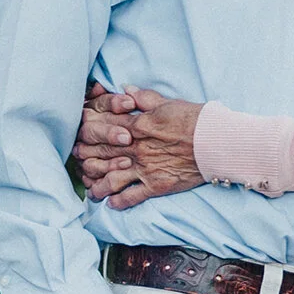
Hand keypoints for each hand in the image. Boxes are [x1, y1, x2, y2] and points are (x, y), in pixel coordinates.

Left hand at [77, 83, 204, 204]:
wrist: (216, 142)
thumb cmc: (194, 119)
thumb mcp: (167, 103)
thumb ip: (143, 98)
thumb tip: (124, 90)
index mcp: (136, 127)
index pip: (103, 130)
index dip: (87, 133)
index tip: (78, 135)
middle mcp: (136, 150)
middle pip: (101, 155)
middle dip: (85, 158)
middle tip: (77, 161)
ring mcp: (145, 169)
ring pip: (111, 180)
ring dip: (98, 185)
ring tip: (91, 190)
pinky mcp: (156, 185)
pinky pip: (132, 197)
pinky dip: (119, 201)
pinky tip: (111, 203)